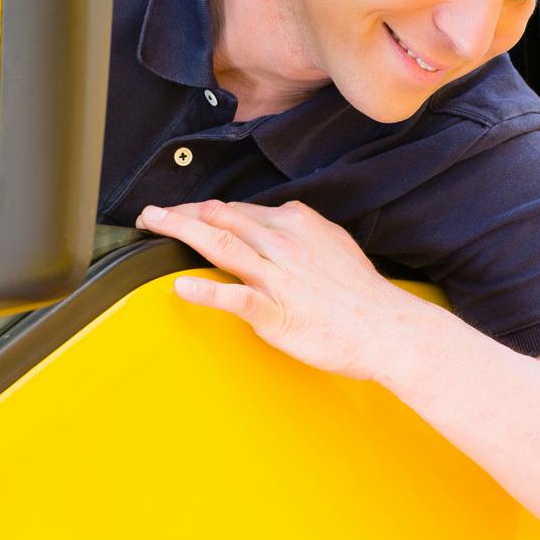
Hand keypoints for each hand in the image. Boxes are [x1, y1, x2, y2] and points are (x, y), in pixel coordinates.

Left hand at [137, 197, 429, 382]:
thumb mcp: (333, 247)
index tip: (183, 212)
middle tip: (149, 214)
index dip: (204, 209)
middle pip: (220, 218)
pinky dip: (206, 292)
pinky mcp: (276, 312)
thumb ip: (301, 236)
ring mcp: (278, 277)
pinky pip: (234, 298)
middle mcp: (282, 243)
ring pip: (220, 244)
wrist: (389, 329)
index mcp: (296, 224)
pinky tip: (181, 287)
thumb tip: (278, 227)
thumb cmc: (363, 297)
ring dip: (180, 231)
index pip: (239, 209)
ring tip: (151, 224)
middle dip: (180, 213)